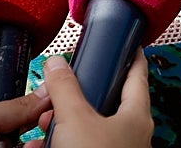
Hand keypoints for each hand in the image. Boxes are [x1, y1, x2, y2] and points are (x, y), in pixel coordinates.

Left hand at [0, 72, 50, 147]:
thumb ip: (12, 106)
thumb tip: (43, 92)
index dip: (11, 79)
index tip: (35, 74)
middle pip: (15, 117)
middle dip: (32, 113)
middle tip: (47, 109)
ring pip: (22, 141)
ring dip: (34, 136)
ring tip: (45, 126)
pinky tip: (37, 145)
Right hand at [25, 51, 153, 147]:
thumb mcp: (75, 119)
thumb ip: (65, 88)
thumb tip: (57, 64)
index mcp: (136, 116)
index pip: (137, 74)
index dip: (130, 54)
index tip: (126, 42)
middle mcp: (131, 134)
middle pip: (107, 100)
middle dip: (78, 95)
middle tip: (59, 90)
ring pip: (89, 127)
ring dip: (64, 123)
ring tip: (44, 125)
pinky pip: (81, 146)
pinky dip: (62, 143)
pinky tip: (43, 146)